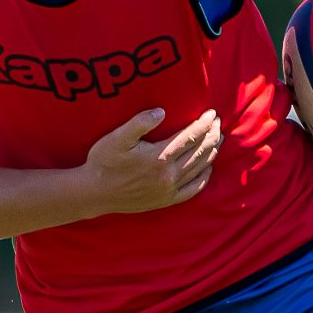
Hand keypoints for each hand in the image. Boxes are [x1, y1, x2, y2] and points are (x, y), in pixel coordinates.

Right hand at [82, 108, 221, 214]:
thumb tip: (161, 112)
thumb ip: (139, 123)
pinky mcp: (166, 200)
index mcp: (158, 157)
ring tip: (218, 139)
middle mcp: (168, 174)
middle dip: (212, 135)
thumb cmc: (102, 162)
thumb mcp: (115, 139)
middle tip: (218, 123)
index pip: (190, 136)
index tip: (211, 113)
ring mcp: (169, 189)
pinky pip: (193, 189)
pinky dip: (204, 177)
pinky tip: (208, 168)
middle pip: (199, 151)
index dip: (204, 124)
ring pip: (199, 168)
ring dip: (212, 152)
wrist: (94, 193)